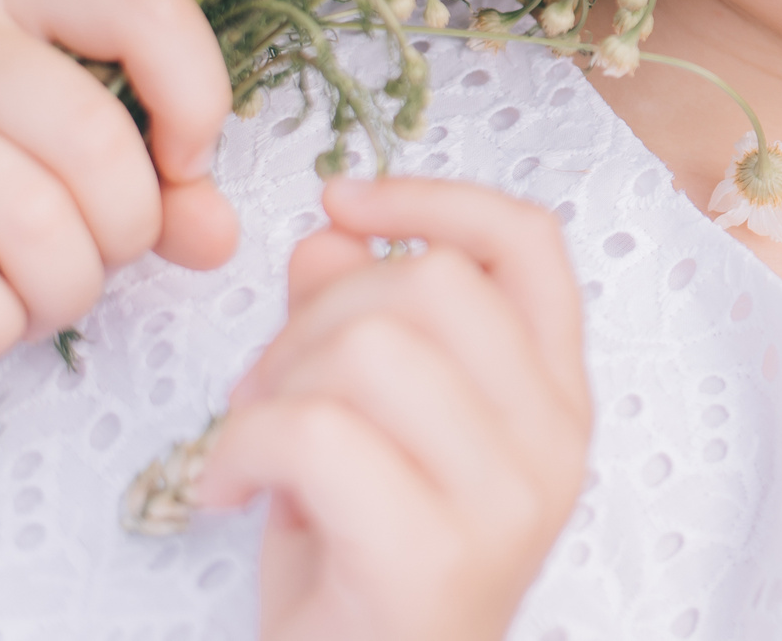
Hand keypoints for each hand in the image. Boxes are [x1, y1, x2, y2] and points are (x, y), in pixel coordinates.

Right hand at [0, 0, 237, 356]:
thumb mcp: (60, 107)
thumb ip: (154, 167)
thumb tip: (215, 237)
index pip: (147, 10)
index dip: (196, 101)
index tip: (188, 163)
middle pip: (94, 137)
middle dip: (131, 226)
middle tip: (114, 253)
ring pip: (30, 219)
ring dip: (68, 285)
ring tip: (60, 292)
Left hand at [196, 177, 591, 640]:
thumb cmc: (360, 584)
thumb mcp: (363, 435)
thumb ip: (357, 328)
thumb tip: (327, 236)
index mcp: (558, 399)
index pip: (530, 243)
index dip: (433, 196)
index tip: (342, 201)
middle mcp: (556, 441)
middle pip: (433, 280)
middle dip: (316, 312)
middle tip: (266, 383)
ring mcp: (508, 500)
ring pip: (370, 345)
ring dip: (273, 382)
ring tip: (248, 442)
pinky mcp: (436, 556)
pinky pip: (315, 432)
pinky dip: (237, 449)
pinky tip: (224, 493)